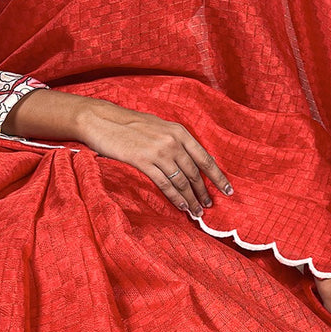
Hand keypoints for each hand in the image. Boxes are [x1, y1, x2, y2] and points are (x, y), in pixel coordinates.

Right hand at [2, 89, 233, 215]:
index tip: (228, 190)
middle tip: (209, 206)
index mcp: (179, 132)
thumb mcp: (159, 127)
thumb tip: (192, 162)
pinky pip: (165, 184)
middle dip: (204, 192)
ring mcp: (158, 151)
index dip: (218, 177)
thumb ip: (176, 142)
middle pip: (195, 173)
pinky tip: (182, 206)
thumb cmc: (130, 125)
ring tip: (197, 211)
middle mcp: (172, 141)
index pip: (205, 158)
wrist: (102, 120)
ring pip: (182, 181)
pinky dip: (176, 197)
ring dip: (191, 198)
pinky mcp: (143, 161)